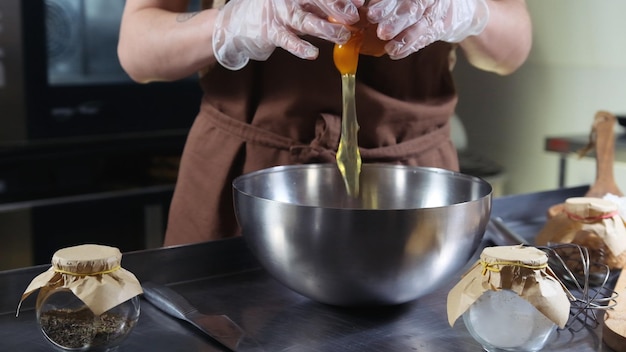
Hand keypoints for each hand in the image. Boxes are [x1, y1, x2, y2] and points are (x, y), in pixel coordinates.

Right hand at [213, 0, 363, 69]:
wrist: (238, 23)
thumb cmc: (276, 14)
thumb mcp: (299, 6)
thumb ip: (320, 8)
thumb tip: (351, 13)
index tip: (360, 1)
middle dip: (337, 7)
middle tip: (354, 16)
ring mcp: (277, 13)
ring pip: (304, 20)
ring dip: (325, 28)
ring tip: (343, 35)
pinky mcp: (268, 31)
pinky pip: (286, 40)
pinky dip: (300, 47)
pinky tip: (313, 53)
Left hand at [366, 0, 488, 59]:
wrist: (454, 7)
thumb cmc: (419, 1)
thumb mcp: (405, 0)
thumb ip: (389, 4)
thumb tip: (366, 10)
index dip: (386, 4)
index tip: (371, 13)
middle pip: (413, 8)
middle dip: (395, 20)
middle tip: (382, 32)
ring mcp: (438, 12)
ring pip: (422, 24)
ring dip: (405, 38)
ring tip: (390, 48)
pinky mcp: (442, 27)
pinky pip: (426, 38)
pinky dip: (410, 47)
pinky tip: (396, 54)